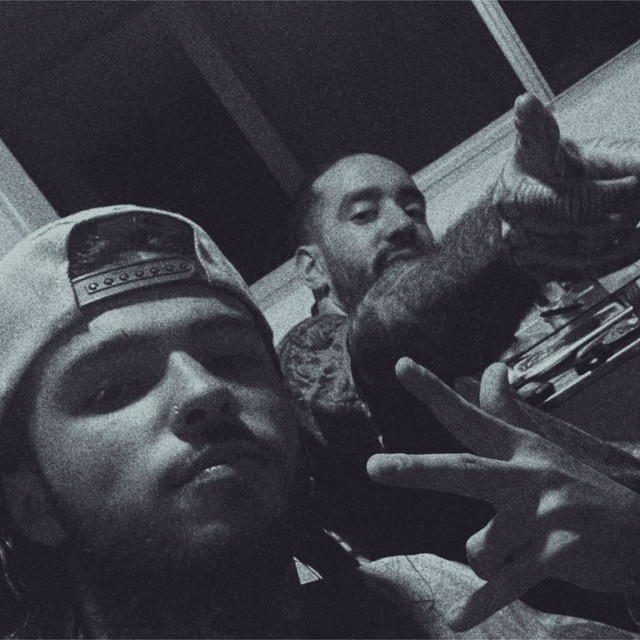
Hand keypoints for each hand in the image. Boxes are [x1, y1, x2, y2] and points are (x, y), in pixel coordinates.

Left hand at [367, 357, 639, 630]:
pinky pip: (506, 583)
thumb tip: (490, 368)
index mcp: (518, 450)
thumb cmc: (573, 486)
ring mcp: (542, 516)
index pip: (470, 416)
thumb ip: (506, 410)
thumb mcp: (538, 446)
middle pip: (464, 471)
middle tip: (373, 468)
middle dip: (417, 471)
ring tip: (513, 550)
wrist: (637, 531)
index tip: (399, 364)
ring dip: (482, 558)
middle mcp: (526, 476)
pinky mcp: (555, 554)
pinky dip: (482, 604)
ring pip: (478, 547)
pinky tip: (457, 622)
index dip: (433, 391)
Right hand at [495, 94, 639, 276]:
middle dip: (624, 214)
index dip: (613, 193)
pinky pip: (587, 271)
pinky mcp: (542, 271)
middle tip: (637, 197)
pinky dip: (615, 257)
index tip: (635, 181)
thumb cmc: (532, 170)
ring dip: (625, 239)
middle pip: (586, 230)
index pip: (573, 202)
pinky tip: (628, 241)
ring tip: (636, 219)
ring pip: (590, 254)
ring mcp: (528, 254)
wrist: (516, 205)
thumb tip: (524, 104)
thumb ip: (537, 125)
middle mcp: (517, 229)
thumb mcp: (536, 142)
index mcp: (517, 194)